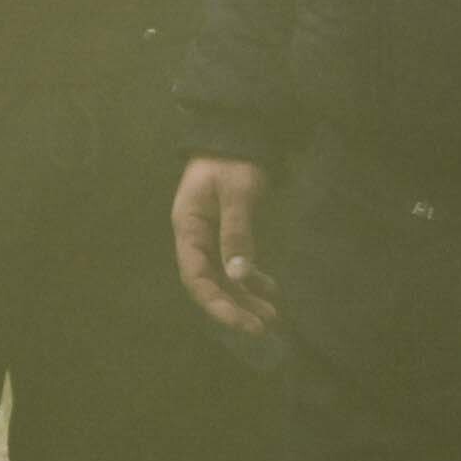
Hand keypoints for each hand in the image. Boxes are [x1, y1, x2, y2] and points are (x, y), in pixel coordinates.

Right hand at [172, 155, 276, 339]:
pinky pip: (235, 265)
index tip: (244, 323)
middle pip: (210, 283)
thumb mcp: (236, 194)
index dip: (218, 305)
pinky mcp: (225, 233)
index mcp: (188, 228)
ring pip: (224, 277)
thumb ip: (237, 233)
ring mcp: (210, 237)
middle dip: (235, 307)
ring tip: (272, 315)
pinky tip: (269, 288)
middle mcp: (195, 238)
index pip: (196, 278)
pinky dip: (251, 279)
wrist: (235, 134)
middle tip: (264, 326)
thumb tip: (239, 276)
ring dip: (245, 297)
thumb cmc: (232, 160)